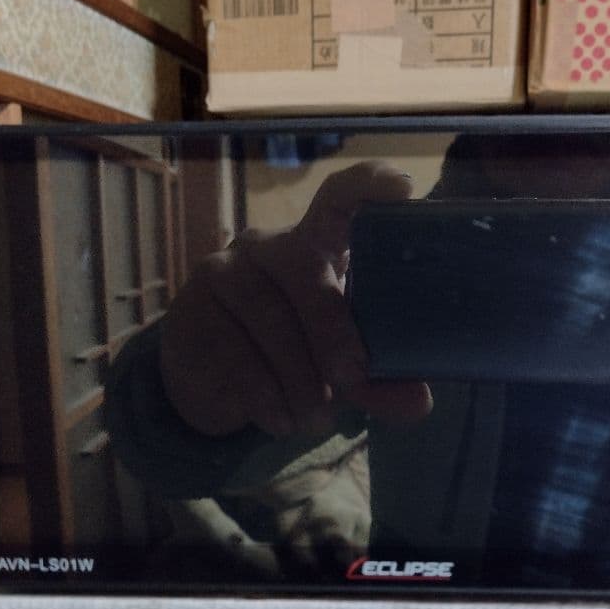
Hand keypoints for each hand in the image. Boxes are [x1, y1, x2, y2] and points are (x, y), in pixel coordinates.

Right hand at [159, 161, 433, 437]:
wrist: (209, 382)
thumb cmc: (292, 357)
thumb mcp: (340, 370)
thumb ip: (379, 383)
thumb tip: (419, 404)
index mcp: (314, 245)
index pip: (339, 199)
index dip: (368, 187)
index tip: (403, 189)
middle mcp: (266, 246)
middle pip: (303, 267)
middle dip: (332, 330)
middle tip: (352, 379)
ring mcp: (221, 273)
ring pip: (268, 318)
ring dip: (300, 378)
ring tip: (316, 419)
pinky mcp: (190, 313)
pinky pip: (233, 353)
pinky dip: (265, 396)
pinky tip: (280, 421)